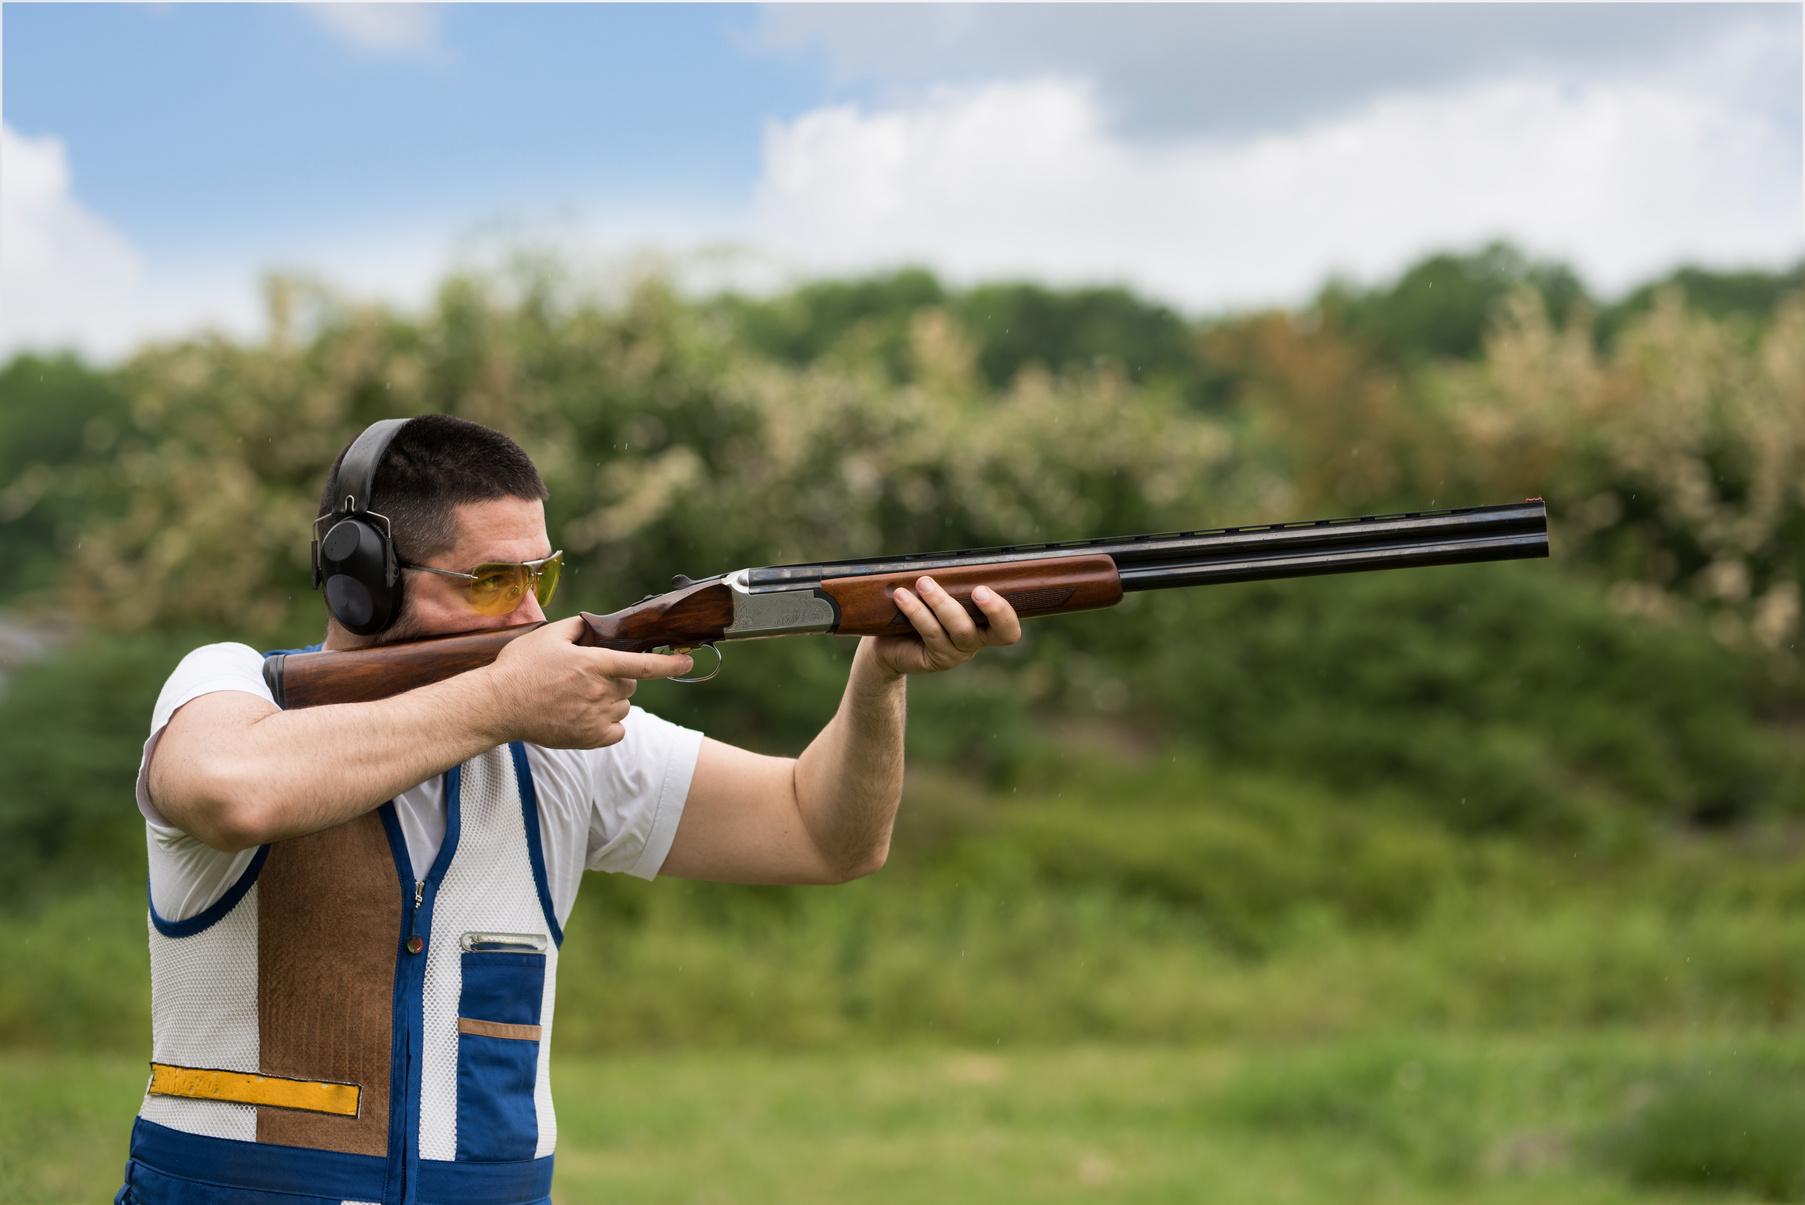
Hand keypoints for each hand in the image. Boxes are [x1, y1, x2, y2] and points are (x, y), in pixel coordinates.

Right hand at [478, 616, 693, 748]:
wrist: (497, 705)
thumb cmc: (519, 668)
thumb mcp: (548, 636)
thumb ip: (577, 627)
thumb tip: (595, 626)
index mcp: (594, 664)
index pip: (643, 665)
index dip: (670, 664)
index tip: (689, 661)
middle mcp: (600, 692)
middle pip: (631, 685)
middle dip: (619, 678)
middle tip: (591, 676)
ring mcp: (595, 717)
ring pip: (624, 706)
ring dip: (612, 700)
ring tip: (581, 697)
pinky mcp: (589, 738)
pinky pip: (617, 730)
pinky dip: (609, 724)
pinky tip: (588, 716)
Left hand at [872, 577, 1021, 676]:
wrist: (889, 643)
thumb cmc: (920, 612)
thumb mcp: (939, 596)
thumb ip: (951, 585)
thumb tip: (951, 562)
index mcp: (986, 625)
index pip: (1009, 626)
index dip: (1004, 611)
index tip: (983, 589)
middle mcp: (976, 642)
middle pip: (998, 632)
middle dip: (992, 609)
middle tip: (977, 589)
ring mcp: (957, 653)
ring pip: (959, 629)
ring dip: (942, 602)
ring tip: (923, 583)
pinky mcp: (936, 659)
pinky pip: (931, 633)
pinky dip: (916, 611)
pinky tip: (902, 596)